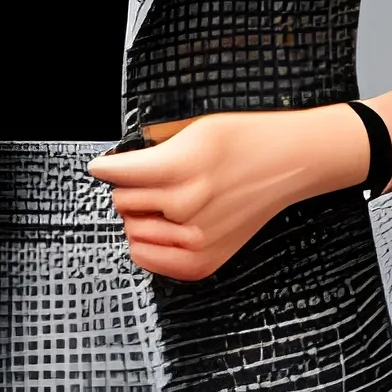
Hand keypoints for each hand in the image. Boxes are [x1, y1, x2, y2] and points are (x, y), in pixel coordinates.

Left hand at [88, 90, 391, 281]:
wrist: (290, 163)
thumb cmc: (247, 141)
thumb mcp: (193, 131)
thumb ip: (152, 152)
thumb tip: (113, 169)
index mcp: (182, 168)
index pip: (115, 174)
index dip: (106, 166)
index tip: (102, 166)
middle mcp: (188, 206)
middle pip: (121, 202)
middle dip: (129, 189)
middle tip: (151, 179)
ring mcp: (196, 239)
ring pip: (132, 231)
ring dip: (139, 216)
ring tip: (164, 201)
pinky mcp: (204, 261)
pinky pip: (148, 259)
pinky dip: (147, 244)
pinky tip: (162, 226)